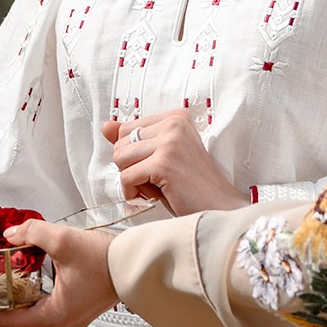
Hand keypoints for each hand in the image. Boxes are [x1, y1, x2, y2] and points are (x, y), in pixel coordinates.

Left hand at [0, 220, 116, 326]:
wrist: (138, 264)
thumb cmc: (108, 259)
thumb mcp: (64, 241)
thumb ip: (31, 233)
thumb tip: (10, 234)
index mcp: (54, 317)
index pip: (6, 320)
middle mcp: (61, 324)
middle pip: (15, 318)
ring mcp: (70, 318)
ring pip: (30, 312)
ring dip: (10, 299)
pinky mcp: (77, 309)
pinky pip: (44, 305)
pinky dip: (28, 295)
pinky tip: (18, 280)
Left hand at [100, 110, 248, 213]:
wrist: (220, 210)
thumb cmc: (191, 186)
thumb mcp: (161, 157)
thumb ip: (134, 139)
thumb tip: (106, 126)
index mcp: (175, 117)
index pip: (127, 128)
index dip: (134, 154)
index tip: (157, 167)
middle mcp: (174, 124)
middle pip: (120, 143)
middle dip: (131, 167)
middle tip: (157, 180)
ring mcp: (170, 142)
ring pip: (120, 158)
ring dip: (132, 180)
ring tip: (157, 187)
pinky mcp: (164, 163)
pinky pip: (126, 177)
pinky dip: (133, 192)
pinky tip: (153, 197)